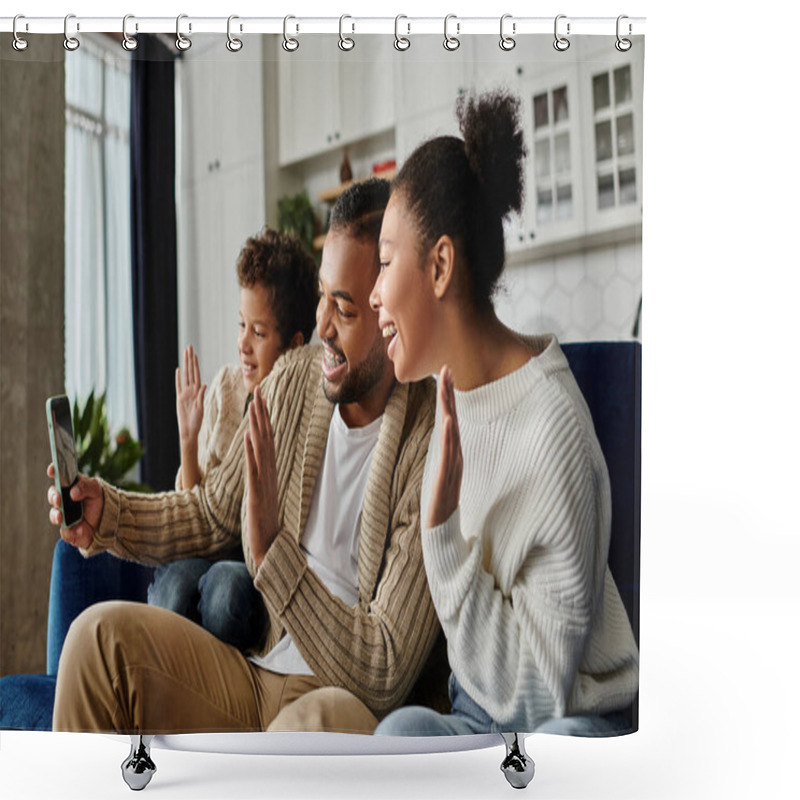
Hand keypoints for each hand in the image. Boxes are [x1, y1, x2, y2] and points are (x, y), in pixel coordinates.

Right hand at [47, 463, 103, 549]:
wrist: (106, 518)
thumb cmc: (96, 498)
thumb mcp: (95, 488)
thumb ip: (84, 486)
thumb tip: (73, 493)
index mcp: (68, 485)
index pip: (57, 476)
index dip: (53, 471)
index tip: (52, 469)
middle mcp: (62, 499)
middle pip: (53, 496)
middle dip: (53, 497)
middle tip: (58, 499)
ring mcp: (63, 514)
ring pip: (54, 515)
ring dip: (56, 516)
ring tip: (61, 517)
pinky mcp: (67, 529)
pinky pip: (66, 531)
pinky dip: (73, 531)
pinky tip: (80, 529)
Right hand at [175, 345, 205, 444]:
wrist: (189, 430)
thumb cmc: (197, 422)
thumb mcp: (200, 409)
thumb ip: (201, 397)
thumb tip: (203, 385)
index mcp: (197, 391)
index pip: (196, 374)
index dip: (195, 364)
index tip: (194, 354)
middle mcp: (191, 390)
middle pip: (190, 371)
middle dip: (190, 359)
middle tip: (189, 347)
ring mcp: (185, 393)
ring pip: (185, 375)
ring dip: (185, 364)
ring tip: (185, 354)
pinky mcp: (179, 398)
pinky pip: (178, 386)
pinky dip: (178, 378)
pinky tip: (179, 370)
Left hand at [244, 386, 279, 567]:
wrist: (269, 542)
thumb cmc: (264, 518)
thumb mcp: (261, 490)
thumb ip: (260, 472)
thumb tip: (256, 455)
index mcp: (270, 470)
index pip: (268, 438)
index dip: (264, 418)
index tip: (260, 399)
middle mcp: (269, 472)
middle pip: (266, 437)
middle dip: (261, 414)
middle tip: (258, 392)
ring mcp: (264, 482)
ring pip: (261, 448)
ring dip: (257, 427)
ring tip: (253, 407)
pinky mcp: (256, 493)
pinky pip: (253, 469)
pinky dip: (251, 452)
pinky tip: (247, 438)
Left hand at [427, 366, 462, 528]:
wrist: (442, 529)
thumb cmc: (443, 503)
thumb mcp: (442, 473)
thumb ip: (444, 457)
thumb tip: (443, 441)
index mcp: (452, 453)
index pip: (450, 419)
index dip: (448, 398)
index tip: (445, 375)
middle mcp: (454, 455)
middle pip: (452, 419)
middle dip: (448, 395)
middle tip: (446, 369)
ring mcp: (451, 466)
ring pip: (451, 432)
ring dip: (449, 408)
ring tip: (446, 386)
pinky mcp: (445, 478)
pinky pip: (449, 453)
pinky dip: (450, 436)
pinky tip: (449, 421)